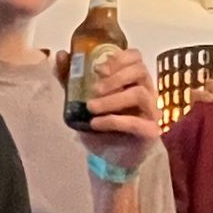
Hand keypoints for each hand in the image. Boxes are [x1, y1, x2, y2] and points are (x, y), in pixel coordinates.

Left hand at [68, 47, 161, 172]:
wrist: (108, 158)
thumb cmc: (100, 126)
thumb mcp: (81, 99)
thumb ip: (70, 79)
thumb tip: (62, 55)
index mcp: (133, 80)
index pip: (135, 57)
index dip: (118, 58)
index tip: (98, 69)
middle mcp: (146, 91)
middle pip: (140, 70)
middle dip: (115, 77)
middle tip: (95, 89)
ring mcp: (150, 111)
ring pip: (139, 94)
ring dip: (112, 99)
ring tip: (91, 108)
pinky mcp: (149, 131)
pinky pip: (136, 122)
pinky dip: (113, 121)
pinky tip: (96, 124)